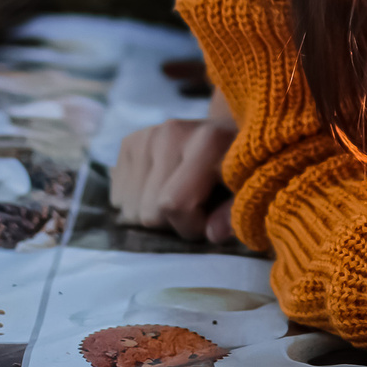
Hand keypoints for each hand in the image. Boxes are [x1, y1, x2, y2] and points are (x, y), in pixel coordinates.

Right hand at [110, 92, 236, 241]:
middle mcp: (171, 132)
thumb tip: (213, 234)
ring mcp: (146, 136)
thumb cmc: (241, 170)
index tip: (210, 220)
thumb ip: (233, 213)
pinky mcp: (130, 142)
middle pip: (148, 212)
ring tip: (178, 196)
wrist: (228, 133)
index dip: (191, 226)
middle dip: (172, 223)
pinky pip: (118, 197)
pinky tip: (160, 188)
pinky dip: (137, 202)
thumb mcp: (248, 191)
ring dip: (153, 214)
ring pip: (129, 209)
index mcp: (207, 141)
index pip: (174, 203)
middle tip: (195, 209)